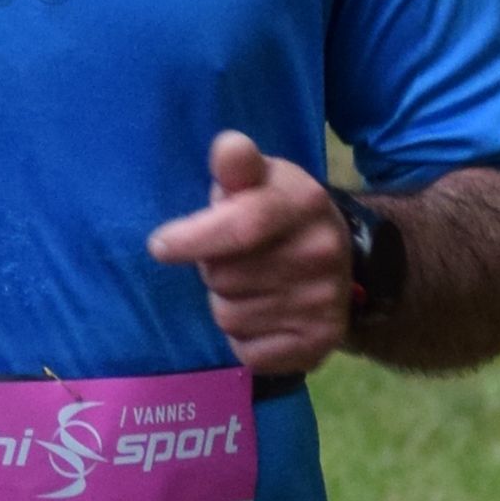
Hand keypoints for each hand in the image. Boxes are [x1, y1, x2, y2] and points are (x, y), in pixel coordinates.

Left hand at [147, 126, 351, 378]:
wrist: (340, 262)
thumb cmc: (278, 214)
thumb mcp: (260, 180)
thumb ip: (237, 165)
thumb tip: (227, 147)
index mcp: (304, 202)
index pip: (240, 226)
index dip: (193, 239)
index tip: (159, 246)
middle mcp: (321, 252)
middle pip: (223, 277)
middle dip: (215, 270)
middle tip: (235, 261)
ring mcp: (325, 301)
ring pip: (230, 318)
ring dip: (228, 305)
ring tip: (251, 288)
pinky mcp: (321, 343)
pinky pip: (249, 353)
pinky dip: (245, 341)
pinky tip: (264, 318)